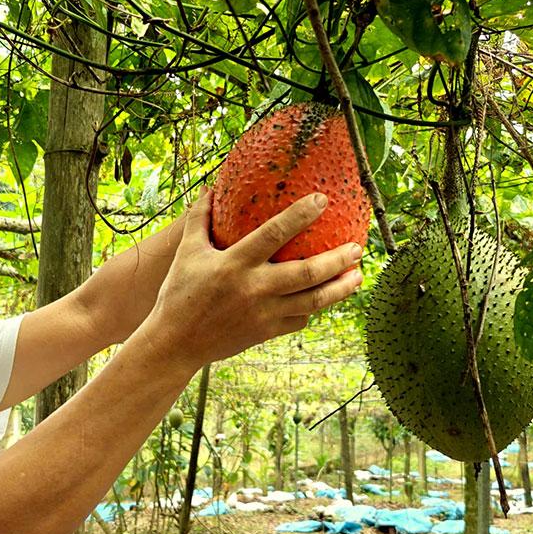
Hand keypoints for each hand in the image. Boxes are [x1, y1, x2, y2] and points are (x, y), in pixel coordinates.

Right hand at [143, 190, 362, 369]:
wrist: (174, 343)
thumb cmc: (178, 294)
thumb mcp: (186, 253)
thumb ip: (199, 220)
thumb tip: (210, 189)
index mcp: (234, 264)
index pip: (274, 233)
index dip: (301, 215)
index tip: (323, 200)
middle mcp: (254, 289)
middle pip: (308, 273)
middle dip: (338, 259)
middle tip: (357, 247)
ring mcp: (263, 314)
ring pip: (313, 301)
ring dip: (340, 288)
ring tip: (358, 276)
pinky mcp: (266, 332)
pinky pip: (299, 319)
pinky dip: (312, 308)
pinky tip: (321, 298)